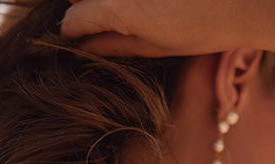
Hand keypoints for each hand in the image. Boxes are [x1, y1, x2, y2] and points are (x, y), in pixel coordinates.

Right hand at [59, 0, 262, 56]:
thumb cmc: (202, 29)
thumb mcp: (155, 46)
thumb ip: (114, 45)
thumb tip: (84, 48)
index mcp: (119, 11)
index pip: (72, 18)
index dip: (72, 30)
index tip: (78, 38)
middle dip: (85, 6)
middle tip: (103, 20)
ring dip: (109, 6)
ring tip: (137, 14)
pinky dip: (129, 3)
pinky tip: (146, 7)